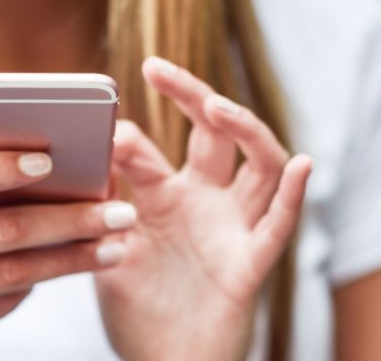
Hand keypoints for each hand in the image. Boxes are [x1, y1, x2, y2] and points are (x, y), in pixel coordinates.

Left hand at [96, 57, 312, 360]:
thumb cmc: (140, 313)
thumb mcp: (106, 254)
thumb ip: (97, 210)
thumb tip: (78, 159)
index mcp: (166, 199)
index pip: (151, 148)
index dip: (127, 128)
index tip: (96, 113)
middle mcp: (204, 204)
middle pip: (212, 136)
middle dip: (192, 97)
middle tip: (158, 68)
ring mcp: (231, 230)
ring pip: (258, 168)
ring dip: (245, 132)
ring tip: (219, 109)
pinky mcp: (250, 265)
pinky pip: (279, 227)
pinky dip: (294, 196)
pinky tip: (303, 164)